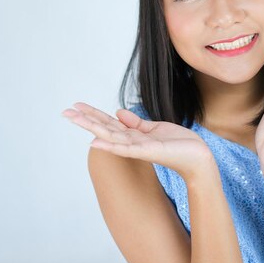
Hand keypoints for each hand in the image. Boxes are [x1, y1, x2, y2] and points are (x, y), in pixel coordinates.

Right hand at [61, 102, 213, 183]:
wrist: (198, 156)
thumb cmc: (179, 144)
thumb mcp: (155, 128)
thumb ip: (136, 123)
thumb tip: (118, 111)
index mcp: (134, 135)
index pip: (109, 123)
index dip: (93, 114)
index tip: (76, 106)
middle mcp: (132, 142)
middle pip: (104, 128)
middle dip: (85, 120)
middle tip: (65, 112)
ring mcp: (138, 148)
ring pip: (110, 136)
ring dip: (91, 128)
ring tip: (74, 119)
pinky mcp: (148, 151)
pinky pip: (125, 148)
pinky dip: (109, 144)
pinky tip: (94, 141)